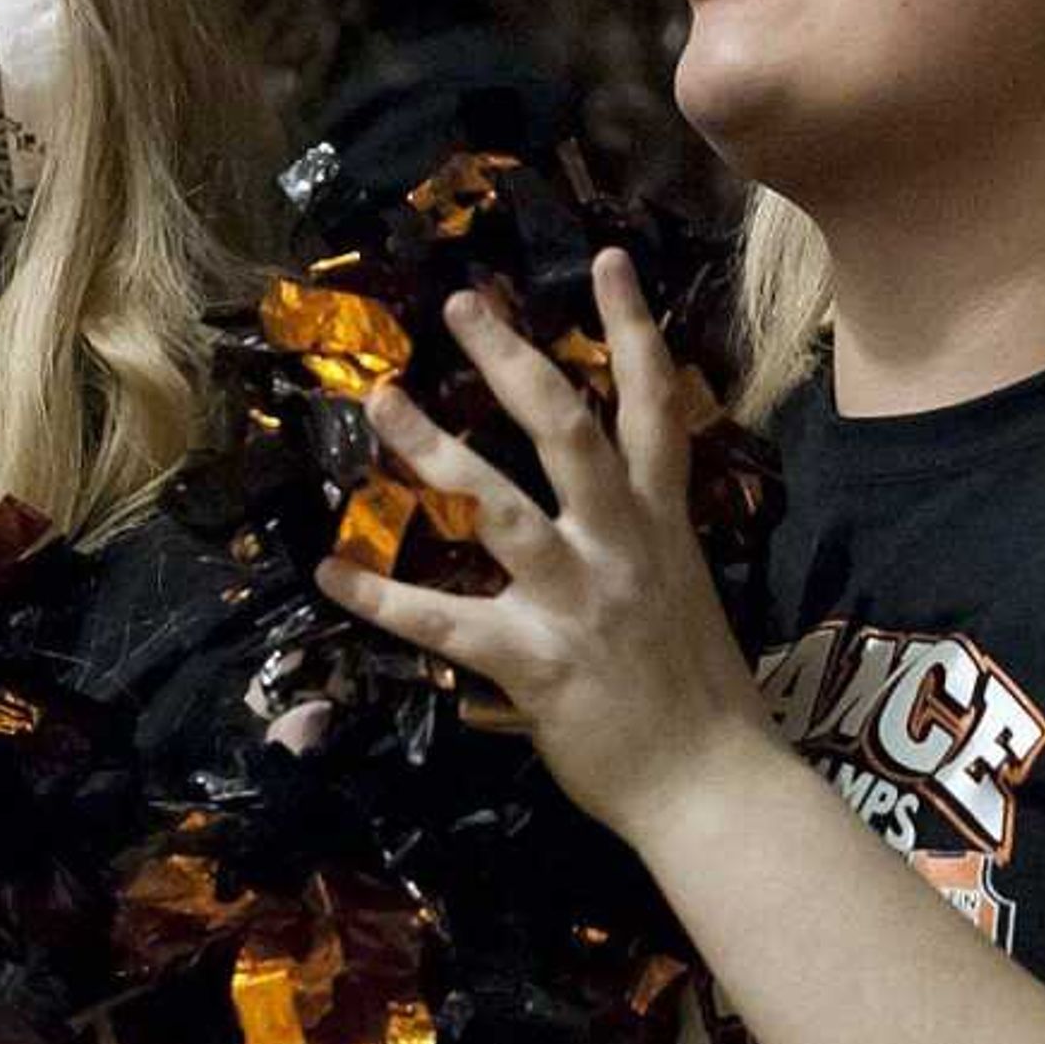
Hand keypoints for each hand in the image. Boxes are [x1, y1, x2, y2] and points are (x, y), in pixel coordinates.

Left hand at [312, 252, 776, 856]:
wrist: (712, 783)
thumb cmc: (700, 697)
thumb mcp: (682, 595)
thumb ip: (635, 549)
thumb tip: (590, 530)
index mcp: (661, 524)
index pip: (653, 406)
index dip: (632, 327)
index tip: (604, 259)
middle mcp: (621, 545)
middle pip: (566, 428)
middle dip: (512, 360)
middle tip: (461, 304)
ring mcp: (578, 599)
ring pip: (498, 504)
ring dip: (432, 450)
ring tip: (381, 401)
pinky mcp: (535, 661)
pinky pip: (446, 621)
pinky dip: (384, 599)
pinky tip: (331, 572)